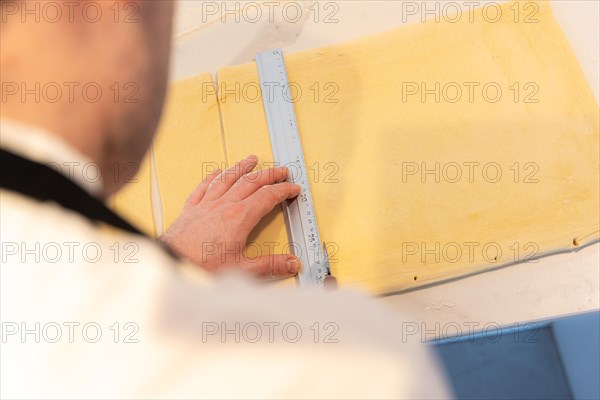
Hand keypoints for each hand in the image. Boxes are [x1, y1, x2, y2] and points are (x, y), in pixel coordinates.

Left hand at [159, 155, 301, 279]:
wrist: (171, 263)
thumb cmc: (200, 266)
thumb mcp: (242, 269)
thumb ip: (270, 265)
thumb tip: (291, 263)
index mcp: (239, 218)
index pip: (267, 197)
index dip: (283, 190)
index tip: (293, 189)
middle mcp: (223, 206)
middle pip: (251, 182)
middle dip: (269, 174)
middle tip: (281, 170)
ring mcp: (206, 205)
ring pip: (227, 178)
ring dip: (242, 167)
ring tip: (251, 160)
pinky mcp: (190, 210)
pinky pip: (203, 187)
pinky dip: (212, 177)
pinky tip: (216, 172)